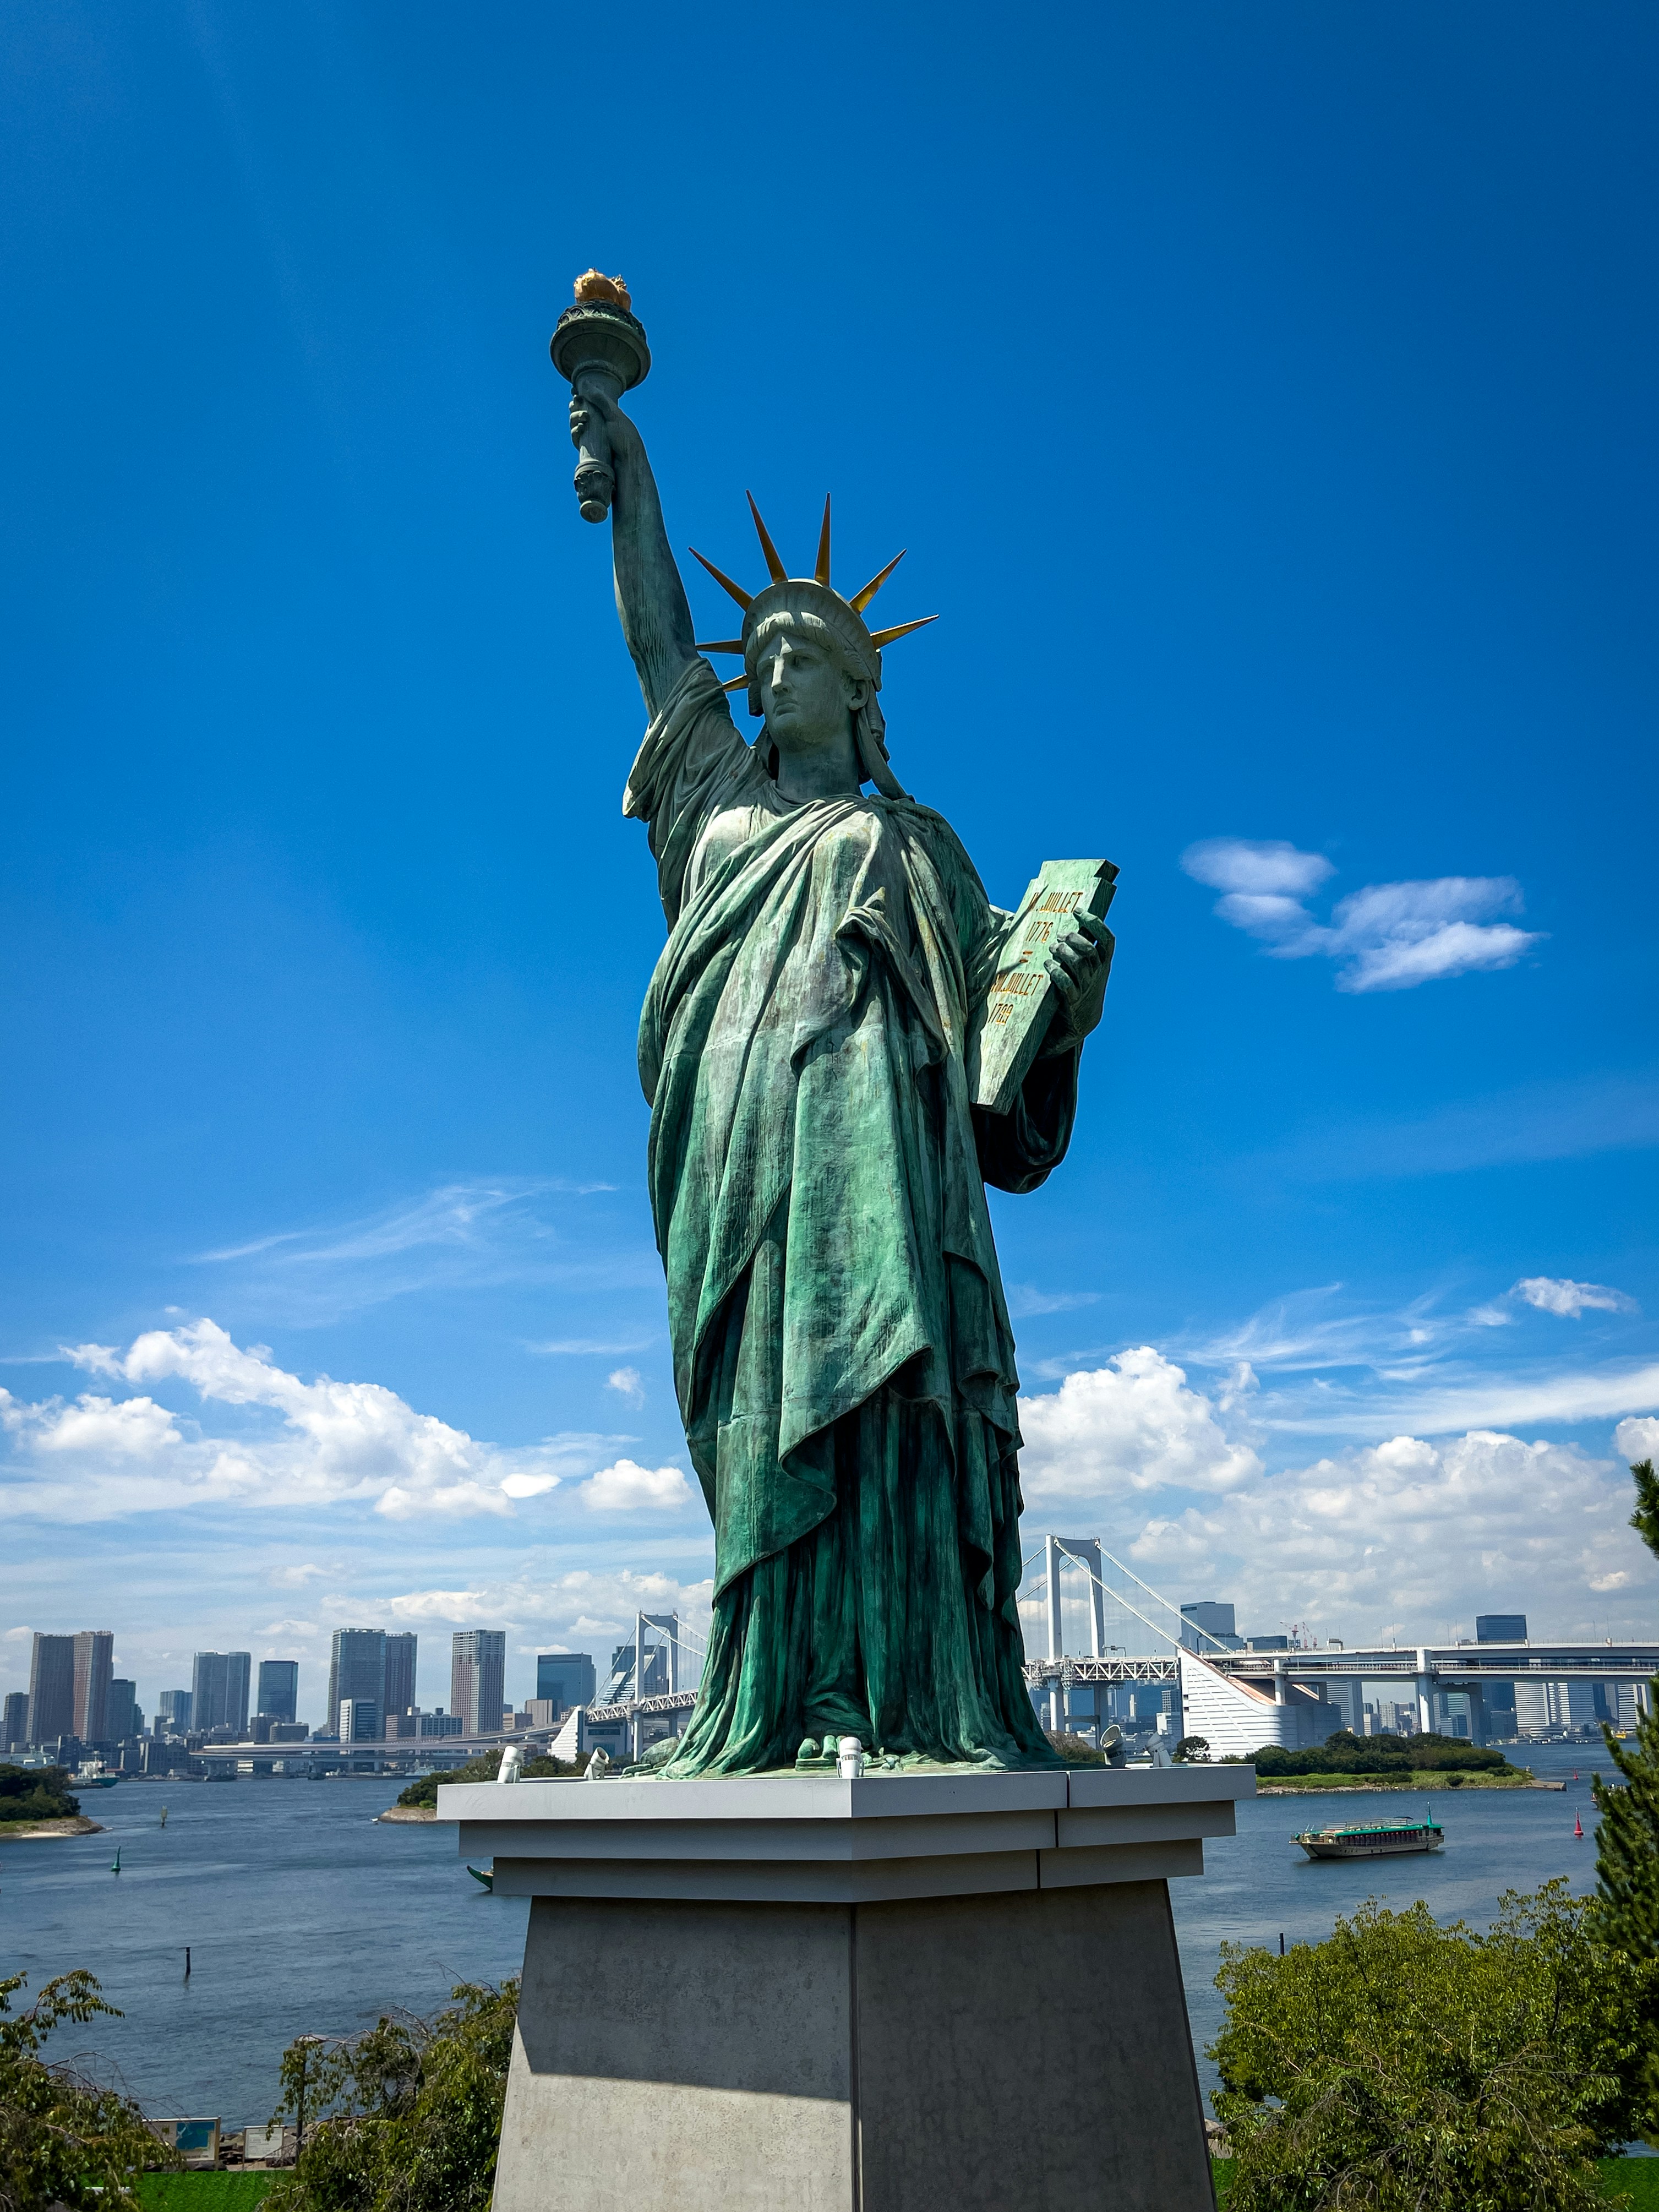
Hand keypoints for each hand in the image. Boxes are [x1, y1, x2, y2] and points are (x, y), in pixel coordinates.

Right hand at [568, 382, 639, 459]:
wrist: (628, 462)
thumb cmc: (625, 438)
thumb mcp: (614, 415)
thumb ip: (600, 399)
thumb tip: (585, 383)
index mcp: (605, 413)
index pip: (589, 401)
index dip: (580, 395)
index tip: (573, 389)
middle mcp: (597, 424)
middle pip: (578, 410)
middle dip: (575, 405)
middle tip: (577, 401)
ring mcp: (591, 436)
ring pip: (574, 423)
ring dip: (575, 416)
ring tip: (584, 416)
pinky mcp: (587, 448)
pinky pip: (575, 437)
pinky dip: (575, 431)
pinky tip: (580, 428)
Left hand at [1038, 913, 1113, 1053]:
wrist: (1079, 1023)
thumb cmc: (1079, 988)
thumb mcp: (1086, 970)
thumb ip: (1081, 951)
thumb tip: (1066, 926)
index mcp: (1103, 964)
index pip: (1107, 940)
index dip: (1094, 923)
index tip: (1078, 911)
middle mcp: (1097, 975)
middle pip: (1089, 951)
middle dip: (1074, 939)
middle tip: (1061, 935)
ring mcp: (1085, 988)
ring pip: (1078, 965)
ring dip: (1063, 953)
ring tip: (1053, 949)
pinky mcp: (1072, 1000)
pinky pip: (1066, 984)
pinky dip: (1056, 972)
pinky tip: (1048, 965)